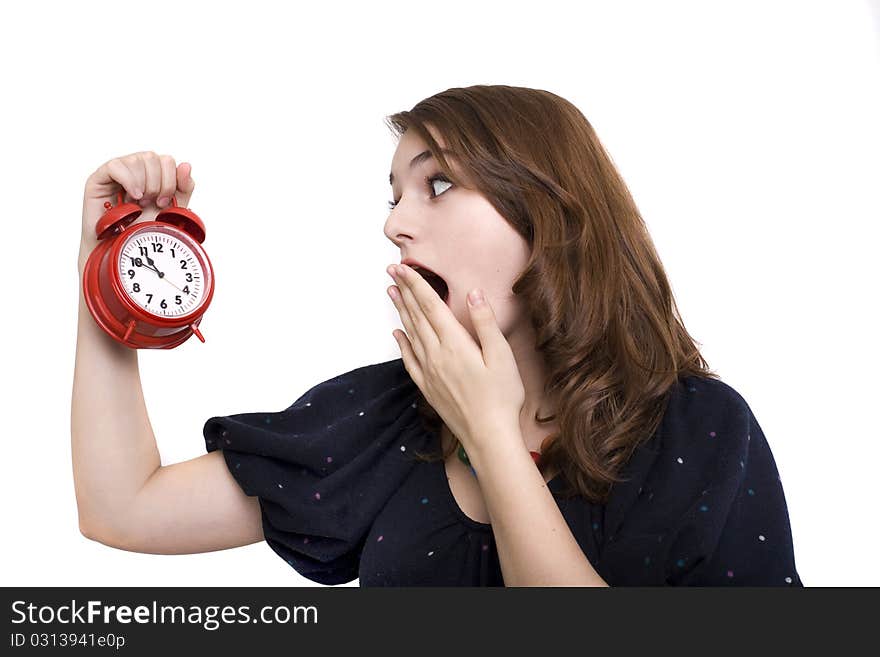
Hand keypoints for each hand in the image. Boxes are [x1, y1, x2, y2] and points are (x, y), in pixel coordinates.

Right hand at [80, 152, 194, 270]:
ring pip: (137, 160)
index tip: (164, 202)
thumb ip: (183, 188)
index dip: (170, 180)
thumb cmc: (143, 231)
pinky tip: (132, 198)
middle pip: (153, 157)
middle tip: (151, 204)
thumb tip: (186, 165)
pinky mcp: (99, 179)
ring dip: (143, 185)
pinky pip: (116, 166)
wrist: (123, 250)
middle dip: (158, 184)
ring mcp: (117, 173)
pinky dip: (129, 181)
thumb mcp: (173, 210)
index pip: (167, 160)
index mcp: (153, 175)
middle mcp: (136, 171)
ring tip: (139, 204)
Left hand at [386, 263, 525, 456]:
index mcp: (455, 344)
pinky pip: (409, 360)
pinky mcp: (428, 387)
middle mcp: (436, 355)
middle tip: (392, 272)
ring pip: (410, 334)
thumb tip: (474, 293)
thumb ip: (485, 323)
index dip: (415, 284)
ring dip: (400, 311)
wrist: (488, 436)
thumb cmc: (501, 397)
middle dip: (404, 291)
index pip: (430, 306)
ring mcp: (430, 372)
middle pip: (416, 316)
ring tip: (391, 293)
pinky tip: (397, 334)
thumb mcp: (502, 356)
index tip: (402, 267)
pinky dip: (401, 344)